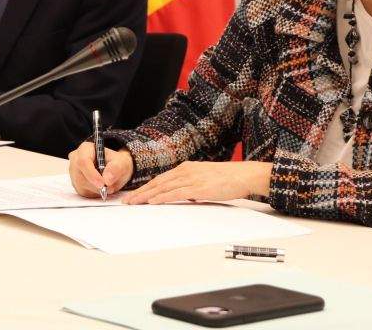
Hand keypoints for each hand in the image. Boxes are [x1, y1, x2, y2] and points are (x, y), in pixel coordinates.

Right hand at [68, 141, 133, 197]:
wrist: (115, 169)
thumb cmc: (116, 163)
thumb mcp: (122, 162)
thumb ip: (116, 168)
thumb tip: (107, 180)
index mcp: (85, 149)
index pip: (83, 161)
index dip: (92, 174)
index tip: (103, 184)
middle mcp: (76, 159)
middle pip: (80, 176)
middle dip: (95, 185)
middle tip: (109, 188)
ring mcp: (74, 172)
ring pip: (81, 186)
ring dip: (96, 190)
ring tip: (108, 186)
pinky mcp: (76, 184)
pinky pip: (83, 192)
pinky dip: (94, 193)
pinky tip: (101, 187)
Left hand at [123, 161, 272, 204]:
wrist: (243, 175)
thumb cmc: (227, 178)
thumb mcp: (205, 179)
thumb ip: (192, 186)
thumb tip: (184, 196)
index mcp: (186, 168)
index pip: (161, 179)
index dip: (147, 187)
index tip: (135, 194)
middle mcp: (185, 171)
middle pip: (158, 183)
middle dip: (141, 192)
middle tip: (127, 200)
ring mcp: (191, 179)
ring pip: (163, 188)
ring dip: (146, 196)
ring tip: (134, 203)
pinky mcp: (198, 188)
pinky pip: (175, 193)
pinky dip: (162, 198)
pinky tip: (153, 202)